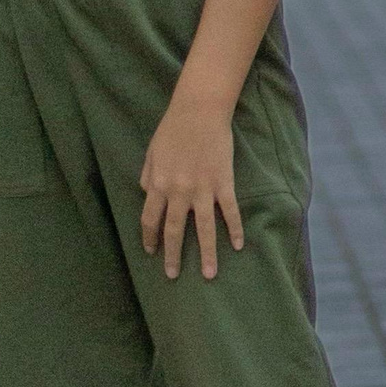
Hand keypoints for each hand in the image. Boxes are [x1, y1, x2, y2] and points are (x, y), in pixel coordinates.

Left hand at [140, 103, 242, 279]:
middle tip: (173, 275)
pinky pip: (230, 211)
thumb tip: (147, 195)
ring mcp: (203, 189)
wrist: (200, 110)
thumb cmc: (172, 129)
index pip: (150, 220)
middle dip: (173, 256)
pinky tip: (238, 245)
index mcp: (158, 185)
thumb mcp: (150, 153)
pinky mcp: (224, 183)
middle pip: (174, 231)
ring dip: (207, 254)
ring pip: (205, 229)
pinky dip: (235, 229)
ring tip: (210, 275)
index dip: (150, 238)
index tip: (151, 252)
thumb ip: (147, 176)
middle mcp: (179, 192)